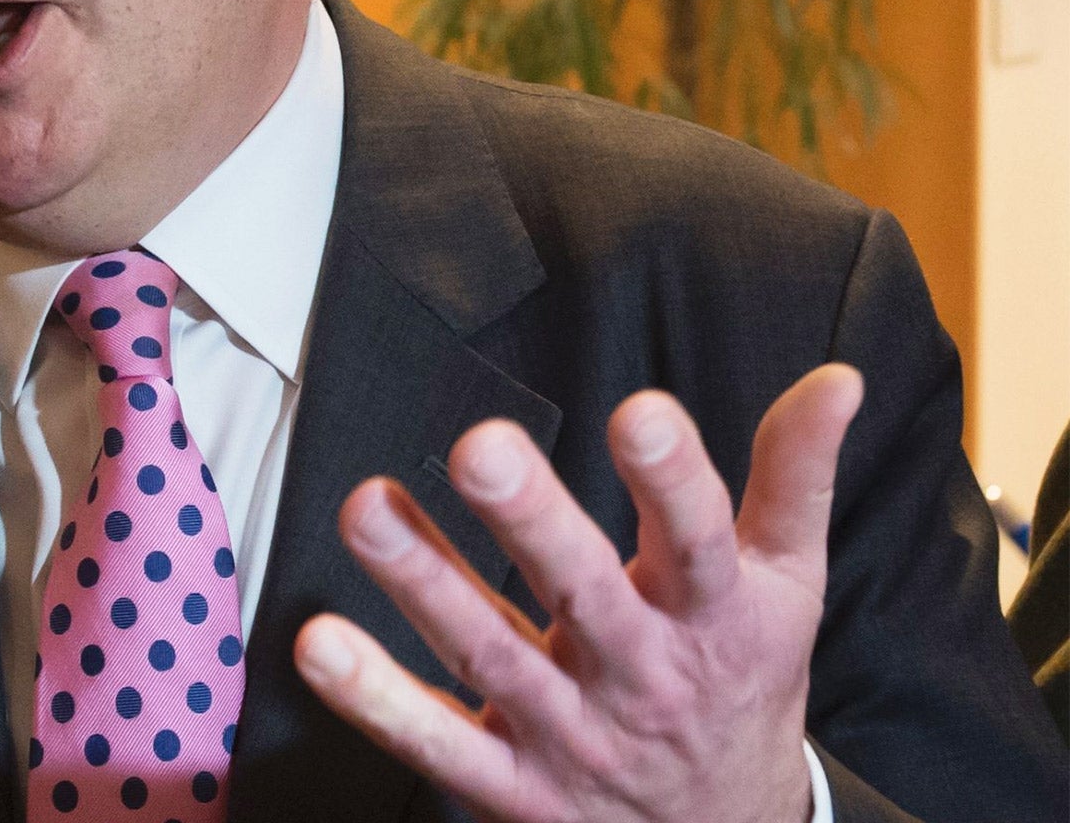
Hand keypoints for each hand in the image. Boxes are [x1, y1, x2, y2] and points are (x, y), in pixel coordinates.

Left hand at [294, 363, 862, 822]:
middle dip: (533, 521)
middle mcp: (639, 674)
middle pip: (585, 594)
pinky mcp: (512, 785)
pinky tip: (320, 645)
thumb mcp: (787, 583)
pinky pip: (438, 743)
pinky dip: (377, 700)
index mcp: (710, 615)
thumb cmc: (743, 677)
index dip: (674, 480)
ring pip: (494, 655)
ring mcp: (570, 733)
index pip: (698, 541)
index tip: (641, 413)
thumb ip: (797, 477)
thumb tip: (839, 377)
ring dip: (426, 583)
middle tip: (480, 444)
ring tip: (366, 506)